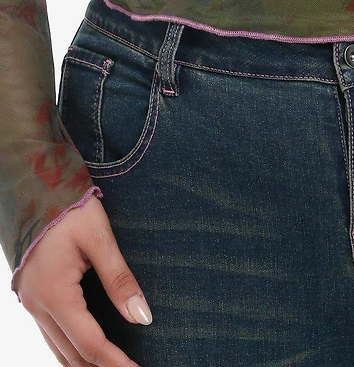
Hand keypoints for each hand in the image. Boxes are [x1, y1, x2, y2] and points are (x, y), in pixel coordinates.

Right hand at [14, 194, 149, 365]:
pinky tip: (90, 351)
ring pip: (58, 349)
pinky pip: (51, 334)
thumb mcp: (99, 237)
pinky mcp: (32, 295)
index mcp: (54, 293)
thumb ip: (120, 279)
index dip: (115, 363)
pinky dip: (71, 349)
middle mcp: (37, 305)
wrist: (36, 184)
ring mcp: (30, 302)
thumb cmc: (70, 206)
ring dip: (85, 363)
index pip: (90, 343)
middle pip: (71, 355)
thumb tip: (143, 317)